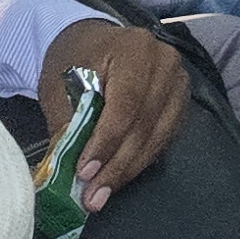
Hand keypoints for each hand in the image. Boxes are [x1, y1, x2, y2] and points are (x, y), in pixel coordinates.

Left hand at [38, 19, 189, 206]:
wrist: (94, 41)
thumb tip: (67, 170)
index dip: (106, 141)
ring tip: (102, 194)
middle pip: (144, 123)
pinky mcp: (180, 100)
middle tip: (92, 197)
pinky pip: (164, 137)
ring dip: (129, 169)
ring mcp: (178, 81)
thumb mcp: (60, 85)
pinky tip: (120, 177)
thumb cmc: (74, 60)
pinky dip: (141, 160)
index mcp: (134, 49)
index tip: (84, 172)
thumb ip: (68, 123)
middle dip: (116, 164)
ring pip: (157, 135)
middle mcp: (165, 62)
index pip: (125, 103)